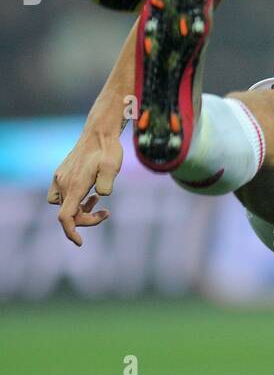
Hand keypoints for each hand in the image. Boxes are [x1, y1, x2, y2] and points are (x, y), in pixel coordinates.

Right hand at [47, 129, 123, 245]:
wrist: (99, 132)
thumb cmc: (108, 150)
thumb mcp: (112, 166)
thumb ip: (106, 182)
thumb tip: (100, 195)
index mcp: (75, 185)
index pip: (65, 217)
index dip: (71, 232)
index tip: (80, 242)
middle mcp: (63, 182)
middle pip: (68, 213)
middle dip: (85, 218)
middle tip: (106, 213)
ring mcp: (60, 177)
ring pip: (64, 205)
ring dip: (80, 209)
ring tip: (98, 202)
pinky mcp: (61, 173)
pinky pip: (61, 195)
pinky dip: (74, 199)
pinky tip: (90, 193)